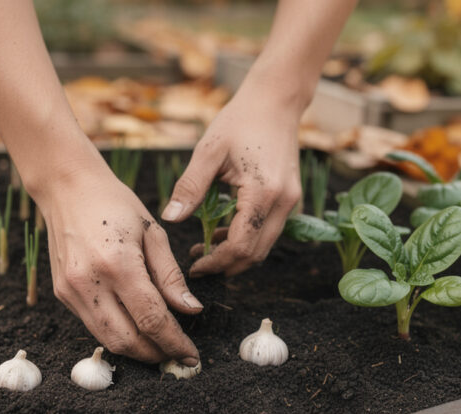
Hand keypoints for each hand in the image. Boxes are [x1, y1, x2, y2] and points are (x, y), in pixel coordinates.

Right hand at [36, 166, 201, 364]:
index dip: (174, 343)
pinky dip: (118, 333)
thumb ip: (171, 277)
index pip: (152, 319)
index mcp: (118, 264)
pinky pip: (93, 326)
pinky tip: (135, 327)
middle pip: (127, 341)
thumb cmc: (115, 204)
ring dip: (136, 351)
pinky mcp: (62, 294)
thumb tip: (191, 310)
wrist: (67, 188)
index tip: (191, 355)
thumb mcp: (153, 233)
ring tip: (160, 347)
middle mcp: (89, 283)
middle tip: (178, 354)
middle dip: (156, 354)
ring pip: (107, 340)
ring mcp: (71, 291)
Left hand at [161, 85, 302, 276]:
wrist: (276, 99)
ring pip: (264, 245)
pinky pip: (268, 230)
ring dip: (237, 253)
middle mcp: (283, 202)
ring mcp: (290, 201)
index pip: (240, 245)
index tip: (194, 265)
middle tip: (198, 263)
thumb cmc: (240, 119)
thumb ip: (190, 187)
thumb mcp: (208, 151)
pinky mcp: (289, 198)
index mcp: (263, 192)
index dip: (216, 261)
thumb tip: (169, 219)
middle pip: (256, 253)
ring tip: (206, 248)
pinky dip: (247, 238)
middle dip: (226, 264)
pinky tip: (222, 231)